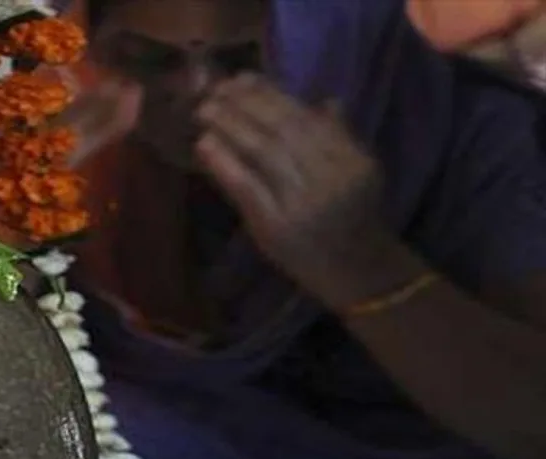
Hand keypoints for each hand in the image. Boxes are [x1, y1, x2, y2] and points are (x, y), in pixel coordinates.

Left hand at [195, 74, 398, 307]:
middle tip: (215, 90)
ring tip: (204, 111)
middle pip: (282, 130)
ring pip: (263, 153)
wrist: (359, 273)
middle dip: (245, 105)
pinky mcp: (276, 227)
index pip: (306, 118)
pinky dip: (223, 163)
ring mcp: (303, 203)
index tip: (244, 78)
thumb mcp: (360, 175)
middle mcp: (331, 177)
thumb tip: (323, 100)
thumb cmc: (355, 221)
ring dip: (229, 127)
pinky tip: (204, 145)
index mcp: (352, 160)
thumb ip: (341, 138)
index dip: (271, 94)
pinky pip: (246, 187)